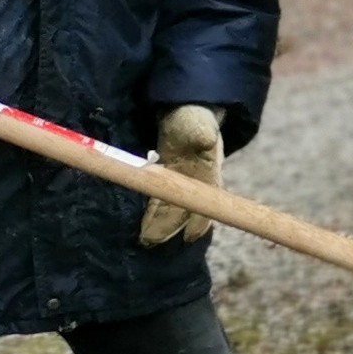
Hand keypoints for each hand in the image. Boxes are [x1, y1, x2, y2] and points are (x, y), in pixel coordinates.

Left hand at [138, 107, 223, 246]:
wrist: (184, 112)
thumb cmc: (194, 120)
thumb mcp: (199, 124)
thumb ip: (201, 133)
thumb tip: (205, 140)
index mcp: (208, 172)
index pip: (205, 200)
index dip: (200, 220)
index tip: (190, 237)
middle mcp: (195, 183)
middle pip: (183, 210)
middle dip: (169, 227)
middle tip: (150, 241)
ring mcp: (179, 182)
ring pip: (170, 209)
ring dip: (158, 224)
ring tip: (145, 239)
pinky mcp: (163, 180)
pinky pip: (159, 201)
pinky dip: (153, 213)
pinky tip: (145, 223)